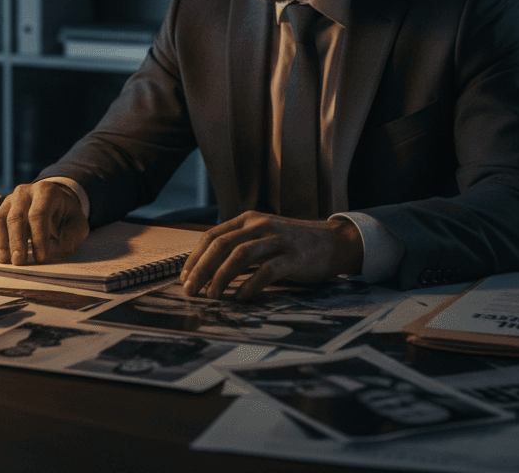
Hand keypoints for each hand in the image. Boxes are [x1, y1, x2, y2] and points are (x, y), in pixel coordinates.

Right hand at [0, 181, 88, 264]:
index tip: (41, 258)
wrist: (54, 201)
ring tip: (4, 260)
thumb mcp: (77, 221)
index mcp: (45, 191)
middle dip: (16, 241)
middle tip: (18, 262)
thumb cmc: (65, 213)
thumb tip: (65, 247)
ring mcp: (9, 201)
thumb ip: (74, 233)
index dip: (38, 237)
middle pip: (15, 217)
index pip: (38, 214)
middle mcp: (24, 193)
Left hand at [178, 211, 362, 300]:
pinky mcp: (293, 258)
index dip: (195, 257)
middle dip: (201, 269)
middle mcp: (261, 226)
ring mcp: (278, 240)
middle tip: (190, 290)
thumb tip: (207, 268)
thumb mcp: (263, 235)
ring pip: (240, 256)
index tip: (184, 278)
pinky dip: (249, 286)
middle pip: (221, 245)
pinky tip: (239, 298)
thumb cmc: (293, 244)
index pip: (213, 236)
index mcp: (249, 220)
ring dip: (221, 277)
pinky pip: (266, 272)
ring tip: (212, 296)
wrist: (334, 242)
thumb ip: (240, 244)